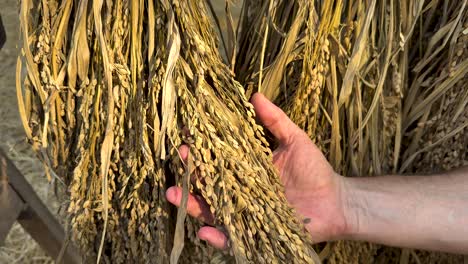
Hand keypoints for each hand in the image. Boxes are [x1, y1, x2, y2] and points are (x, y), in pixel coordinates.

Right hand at [166, 93, 348, 248]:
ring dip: (192, 204)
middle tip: (177, 162)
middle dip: (188, 175)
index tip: (185, 137)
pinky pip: (232, 238)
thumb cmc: (315, 170)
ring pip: (212, 210)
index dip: (200, 150)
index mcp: (246, 168)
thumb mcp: (294, 140)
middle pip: (208, 184)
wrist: (335, 201)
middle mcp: (240, 191)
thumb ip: (275, 120)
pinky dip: (217, 237)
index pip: (217, 159)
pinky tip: (205, 230)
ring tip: (175, 195)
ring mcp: (245, 212)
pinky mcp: (255, 232)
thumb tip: (254, 95)